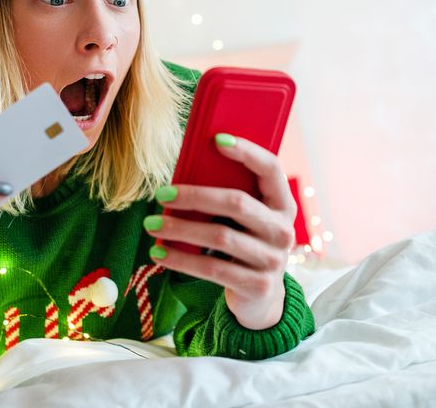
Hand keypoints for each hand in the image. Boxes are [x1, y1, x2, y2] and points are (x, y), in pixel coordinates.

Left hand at [144, 134, 295, 329]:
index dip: (247, 151)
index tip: (216, 139)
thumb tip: (185, 170)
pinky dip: (181, 259)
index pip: (271, 168)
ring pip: (219, 235)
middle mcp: (283, 230)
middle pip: (236, 202)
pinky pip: (212, 268)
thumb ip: (228, 197)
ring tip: (151, 224)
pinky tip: (159, 253)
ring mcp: (273, 259)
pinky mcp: (257, 285)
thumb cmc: (244, 243)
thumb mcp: (245, 219)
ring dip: (180, 228)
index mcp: (283, 204)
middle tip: (161, 193)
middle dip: (194, 195)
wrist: (261, 297)